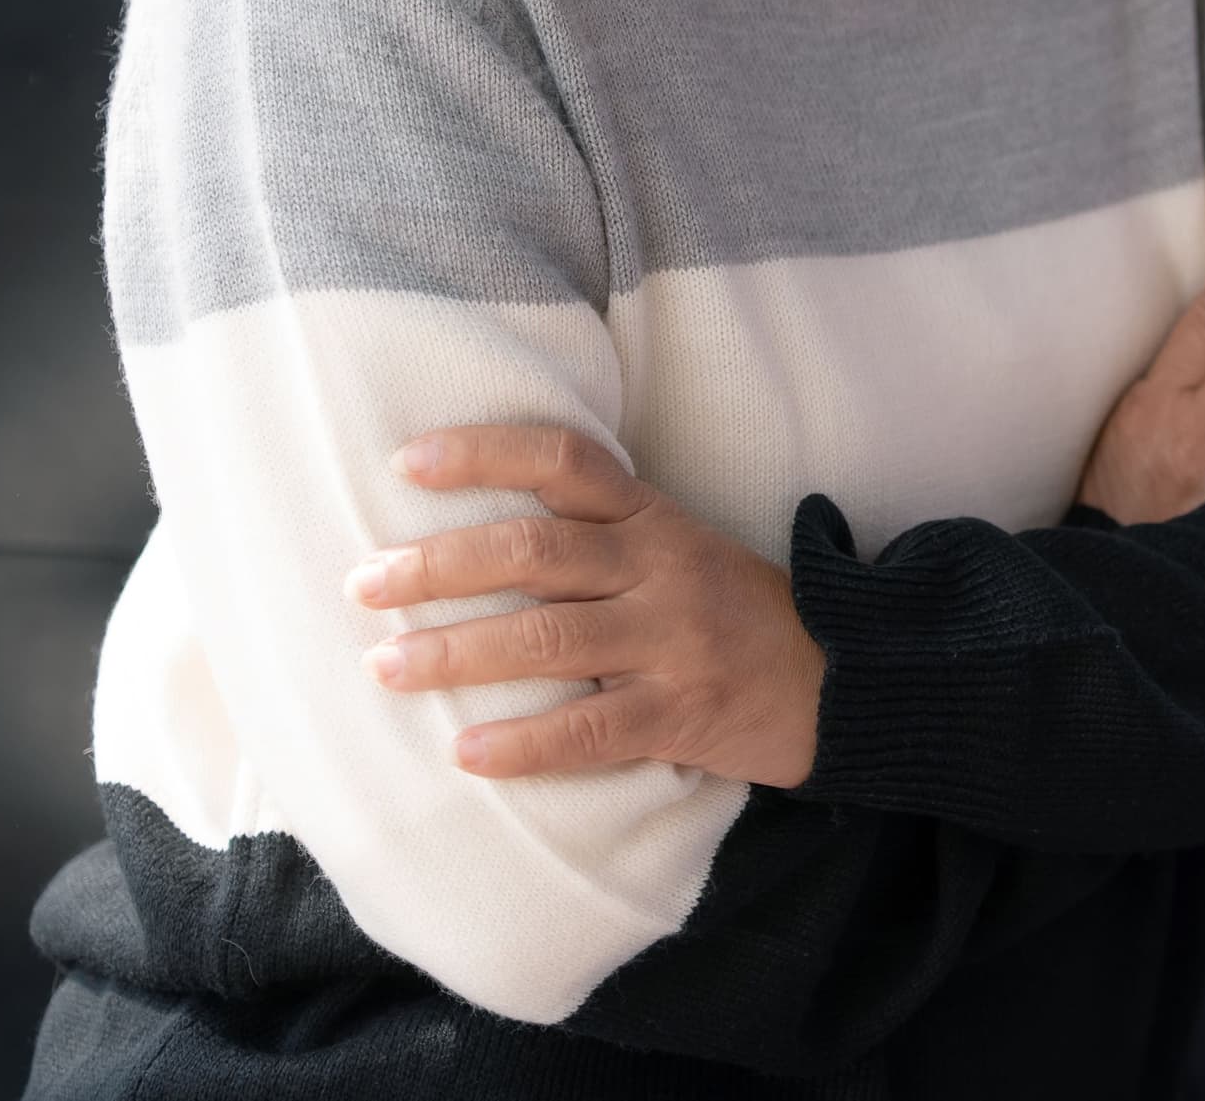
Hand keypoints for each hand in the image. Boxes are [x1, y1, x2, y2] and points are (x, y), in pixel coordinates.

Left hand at [347, 426, 821, 789]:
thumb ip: (596, 538)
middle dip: (439, 565)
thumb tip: (464, 543)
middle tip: (364, 582)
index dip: (486, 453)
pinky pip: (589, 729)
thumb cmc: (732, 612)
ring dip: (456, 652)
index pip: (566, 460)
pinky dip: (521, 743)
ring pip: (548, 638)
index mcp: (653, 518)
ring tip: (386, 667)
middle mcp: (660, 567)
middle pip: (536, 550)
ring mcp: (673, 641)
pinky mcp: (682, 714)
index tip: (408, 462)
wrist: (840, 679)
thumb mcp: (677, 549)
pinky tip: (465, 752)